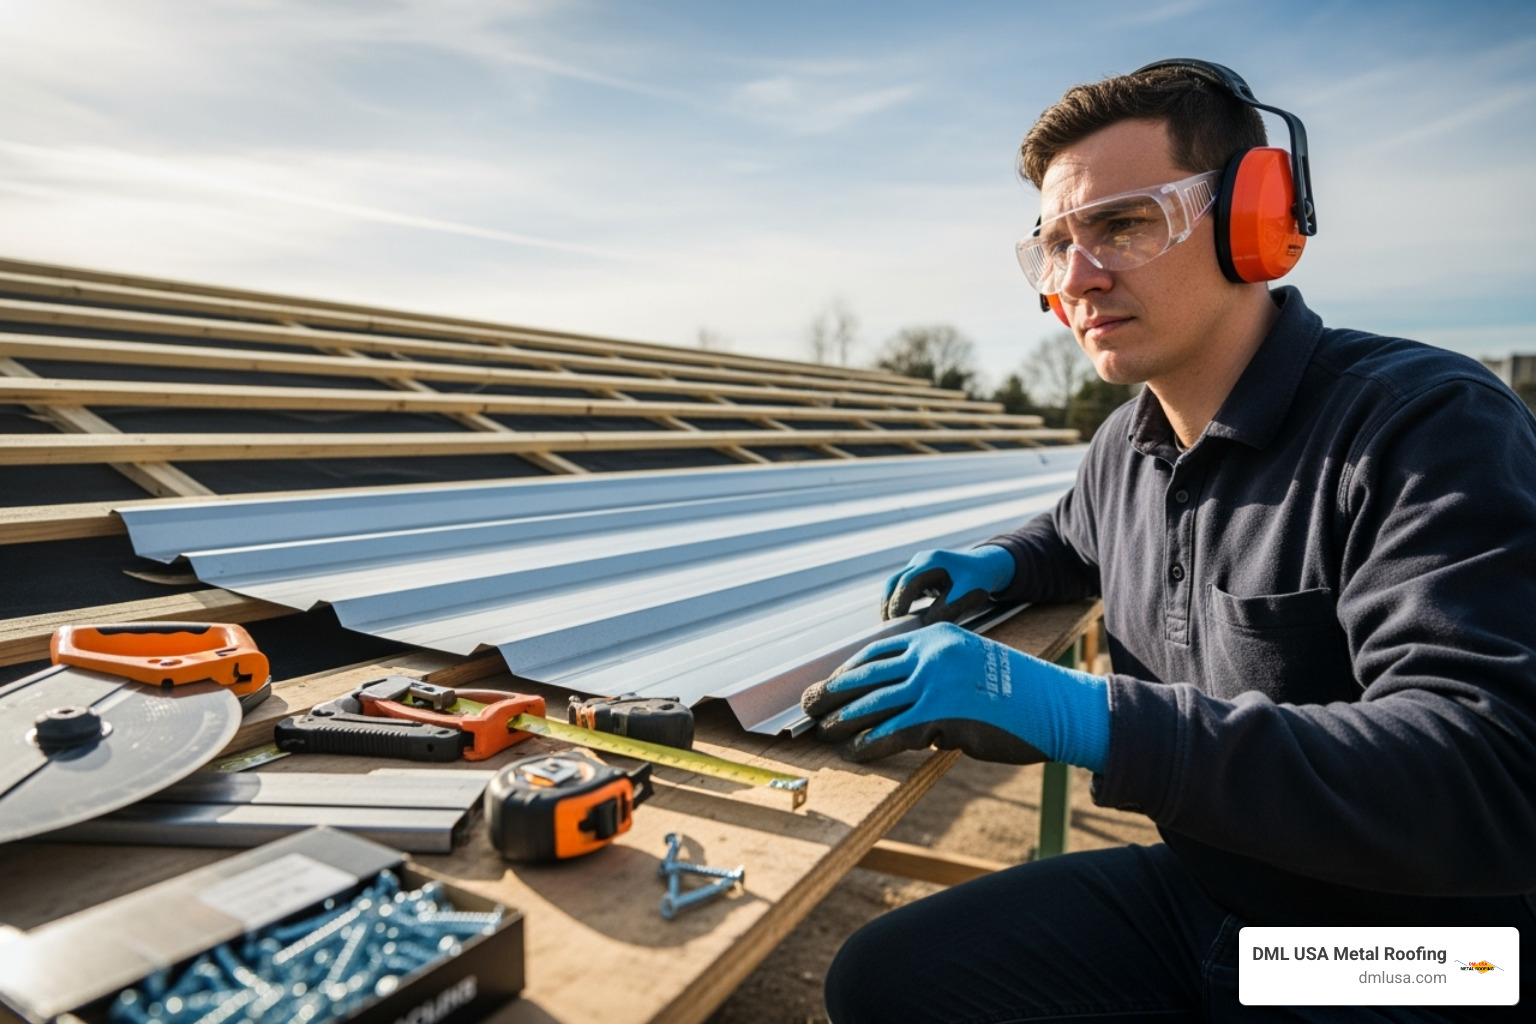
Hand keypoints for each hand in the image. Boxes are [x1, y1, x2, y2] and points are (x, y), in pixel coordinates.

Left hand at [800, 622, 1109, 768]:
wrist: (1057, 705)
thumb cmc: (1017, 692)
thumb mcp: (971, 664)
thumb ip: (935, 673)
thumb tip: (901, 701)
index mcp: (936, 636)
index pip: (877, 651)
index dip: (848, 669)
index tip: (831, 682)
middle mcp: (929, 655)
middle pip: (865, 675)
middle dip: (831, 693)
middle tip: (806, 705)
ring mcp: (933, 684)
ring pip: (872, 705)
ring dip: (842, 722)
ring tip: (823, 732)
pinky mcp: (940, 716)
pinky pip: (891, 733)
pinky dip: (869, 745)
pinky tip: (856, 753)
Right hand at [880, 545, 1015, 623]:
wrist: (986, 565)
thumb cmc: (978, 580)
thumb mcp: (966, 596)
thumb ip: (946, 611)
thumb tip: (923, 627)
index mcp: (932, 562)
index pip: (907, 582)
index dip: (899, 603)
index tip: (896, 622)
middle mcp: (921, 560)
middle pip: (894, 581)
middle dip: (888, 604)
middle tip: (887, 626)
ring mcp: (918, 564)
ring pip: (895, 583)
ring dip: (890, 603)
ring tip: (891, 624)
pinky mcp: (919, 572)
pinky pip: (902, 586)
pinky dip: (898, 600)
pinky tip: (900, 617)